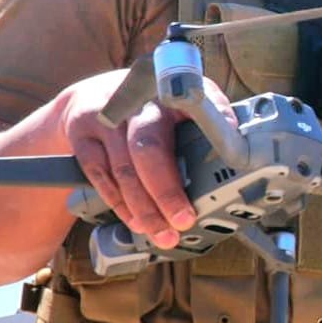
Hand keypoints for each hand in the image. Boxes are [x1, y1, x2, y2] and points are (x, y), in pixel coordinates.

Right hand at [58, 69, 234, 247]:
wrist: (91, 97)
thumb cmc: (151, 110)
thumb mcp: (182, 106)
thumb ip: (208, 128)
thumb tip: (239, 165)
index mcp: (175, 89)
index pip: (200, 103)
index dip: (217, 124)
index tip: (233, 153)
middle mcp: (139, 97)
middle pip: (150, 145)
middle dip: (166, 190)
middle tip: (183, 221)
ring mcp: (107, 114)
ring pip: (124, 167)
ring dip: (144, 207)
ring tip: (162, 233)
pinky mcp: (82, 133)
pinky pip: (100, 175)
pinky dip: (120, 203)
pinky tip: (136, 220)